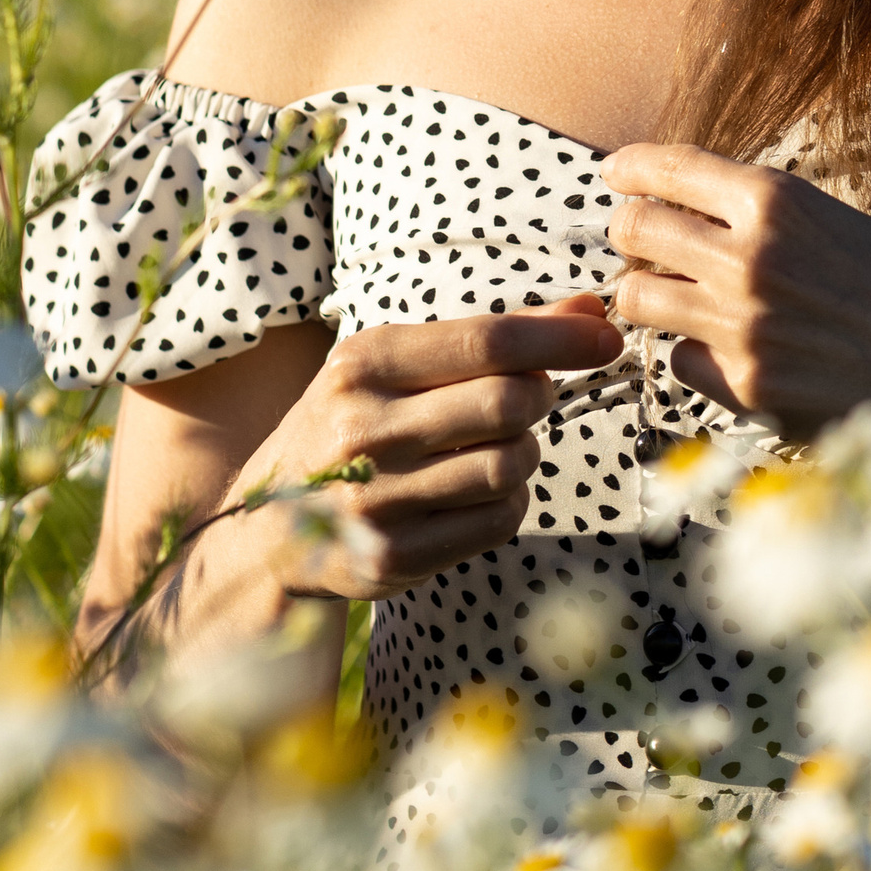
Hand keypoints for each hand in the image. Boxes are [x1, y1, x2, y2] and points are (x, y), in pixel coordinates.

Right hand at [242, 295, 624, 599]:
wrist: (265, 528)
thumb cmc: (353, 427)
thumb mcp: (400, 366)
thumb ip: (497, 337)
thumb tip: (594, 312)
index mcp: (362, 363)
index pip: (488, 340)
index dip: (561, 339)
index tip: (606, 338)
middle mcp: (361, 429)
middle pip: (509, 403)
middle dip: (538, 399)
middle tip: (524, 401)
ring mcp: (374, 499)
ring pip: (512, 465)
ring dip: (523, 453)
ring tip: (488, 449)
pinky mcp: (391, 557)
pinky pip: (499, 521)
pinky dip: (508, 503)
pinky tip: (473, 495)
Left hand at [601, 145, 870, 436]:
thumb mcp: (856, 229)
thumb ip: (784, 226)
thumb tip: (724, 224)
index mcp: (781, 201)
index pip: (669, 169)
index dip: (632, 168)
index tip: (618, 171)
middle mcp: (749, 257)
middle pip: (635, 229)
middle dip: (630, 230)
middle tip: (638, 235)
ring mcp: (742, 327)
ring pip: (638, 297)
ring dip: (648, 292)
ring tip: (671, 294)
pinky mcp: (748, 389)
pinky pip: (680, 361)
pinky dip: (693, 354)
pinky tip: (727, 351)